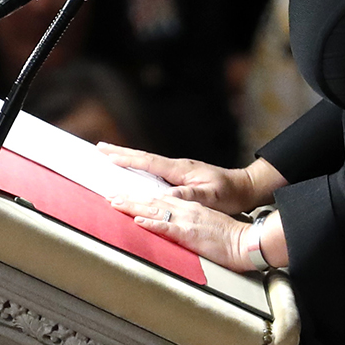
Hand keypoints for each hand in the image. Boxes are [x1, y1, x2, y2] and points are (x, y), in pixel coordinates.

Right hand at [98, 148, 281, 215]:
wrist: (245, 187)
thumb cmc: (230, 194)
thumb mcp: (212, 197)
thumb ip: (191, 195)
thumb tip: (169, 196)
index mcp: (181, 170)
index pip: (149, 163)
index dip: (128, 160)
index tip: (108, 155)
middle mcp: (178, 166)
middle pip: (144, 157)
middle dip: (120, 152)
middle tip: (99, 147)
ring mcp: (179, 170)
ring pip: (147, 162)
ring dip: (127, 158)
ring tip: (109, 155)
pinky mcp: (181, 176)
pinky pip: (154, 169)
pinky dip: (139, 166)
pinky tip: (133, 169)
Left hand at [107, 193, 265, 273]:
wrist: (246, 242)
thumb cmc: (230, 238)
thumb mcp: (206, 225)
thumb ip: (188, 223)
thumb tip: (173, 227)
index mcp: (190, 208)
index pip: (161, 200)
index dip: (140, 198)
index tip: (124, 196)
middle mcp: (186, 210)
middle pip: (153, 201)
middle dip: (130, 198)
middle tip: (109, 195)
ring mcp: (187, 220)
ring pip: (155, 209)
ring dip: (133, 206)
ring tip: (115, 203)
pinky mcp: (190, 233)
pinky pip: (167, 227)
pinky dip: (151, 223)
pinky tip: (138, 222)